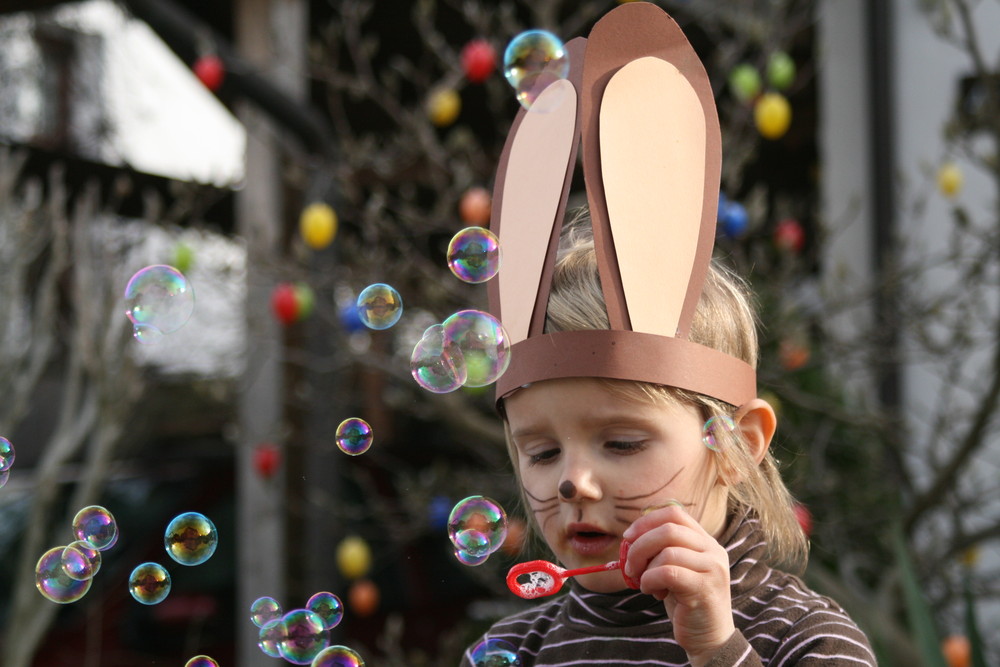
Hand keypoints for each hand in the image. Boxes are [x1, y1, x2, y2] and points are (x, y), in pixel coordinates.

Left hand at [622, 505, 734, 666]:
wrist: (709, 638)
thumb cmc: (686, 602)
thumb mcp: (675, 569)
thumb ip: (662, 550)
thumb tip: (630, 538)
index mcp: (705, 541)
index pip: (674, 513)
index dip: (646, 521)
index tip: (628, 537)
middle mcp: (713, 550)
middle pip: (668, 529)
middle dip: (640, 545)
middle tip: (629, 565)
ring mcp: (712, 568)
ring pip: (667, 551)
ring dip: (645, 568)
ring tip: (645, 584)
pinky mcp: (704, 588)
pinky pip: (668, 573)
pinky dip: (650, 580)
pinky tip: (651, 592)